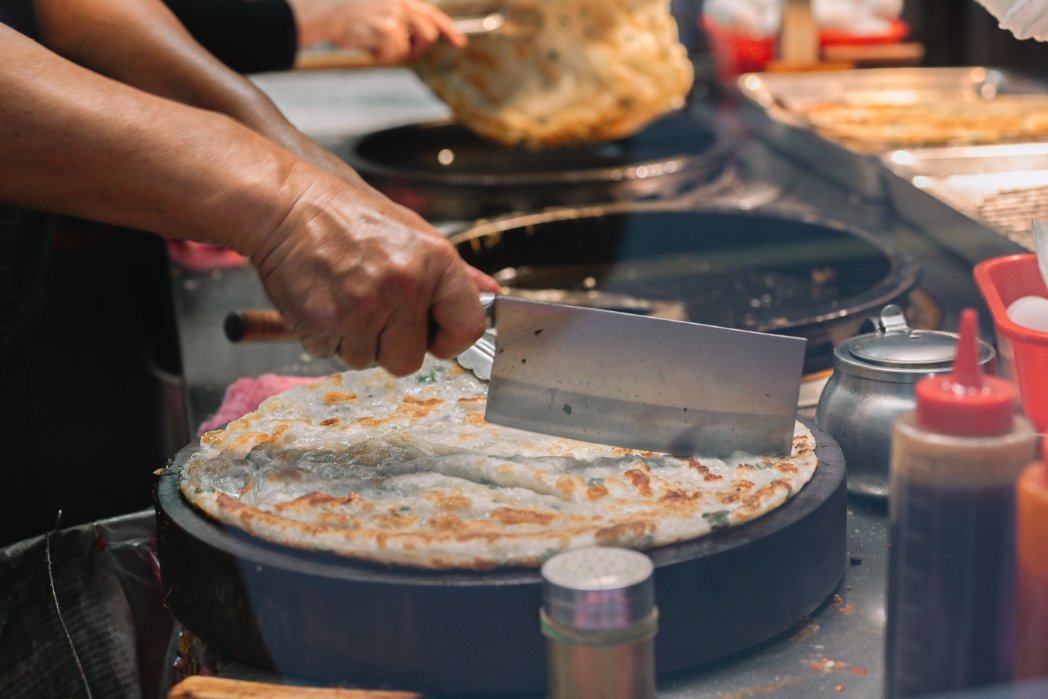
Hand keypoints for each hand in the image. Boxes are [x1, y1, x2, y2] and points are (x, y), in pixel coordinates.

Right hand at [248, 164, 498, 375]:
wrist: (286, 206)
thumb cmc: (349, 217)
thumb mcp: (413, 233)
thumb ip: (456, 274)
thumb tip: (492, 296)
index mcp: (435, 262)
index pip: (467, 327)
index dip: (449, 338)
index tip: (435, 333)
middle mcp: (403, 287)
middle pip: (410, 360)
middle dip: (392, 345)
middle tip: (374, 311)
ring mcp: (362, 308)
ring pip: (367, 361)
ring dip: (355, 340)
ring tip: (344, 297)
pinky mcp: (323, 323)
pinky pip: (330, 354)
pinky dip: (324, 336)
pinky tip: (323, 300)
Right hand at [288, 0, 465, 62]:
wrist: (324, 13)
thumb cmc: (345, 13)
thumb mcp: (377, 7)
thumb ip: (400, 16)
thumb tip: (419, 36)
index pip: (432, 14)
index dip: (449, 29)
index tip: (459, 42)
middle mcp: (400, 2)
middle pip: (428, 34)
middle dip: (417, 48)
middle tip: (400, 52)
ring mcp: (394, 14)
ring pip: (407, 48)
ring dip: (391, 53)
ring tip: (372, 43)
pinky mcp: (387, 28)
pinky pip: (393, 54)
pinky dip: (379, 56)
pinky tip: (365, 46)